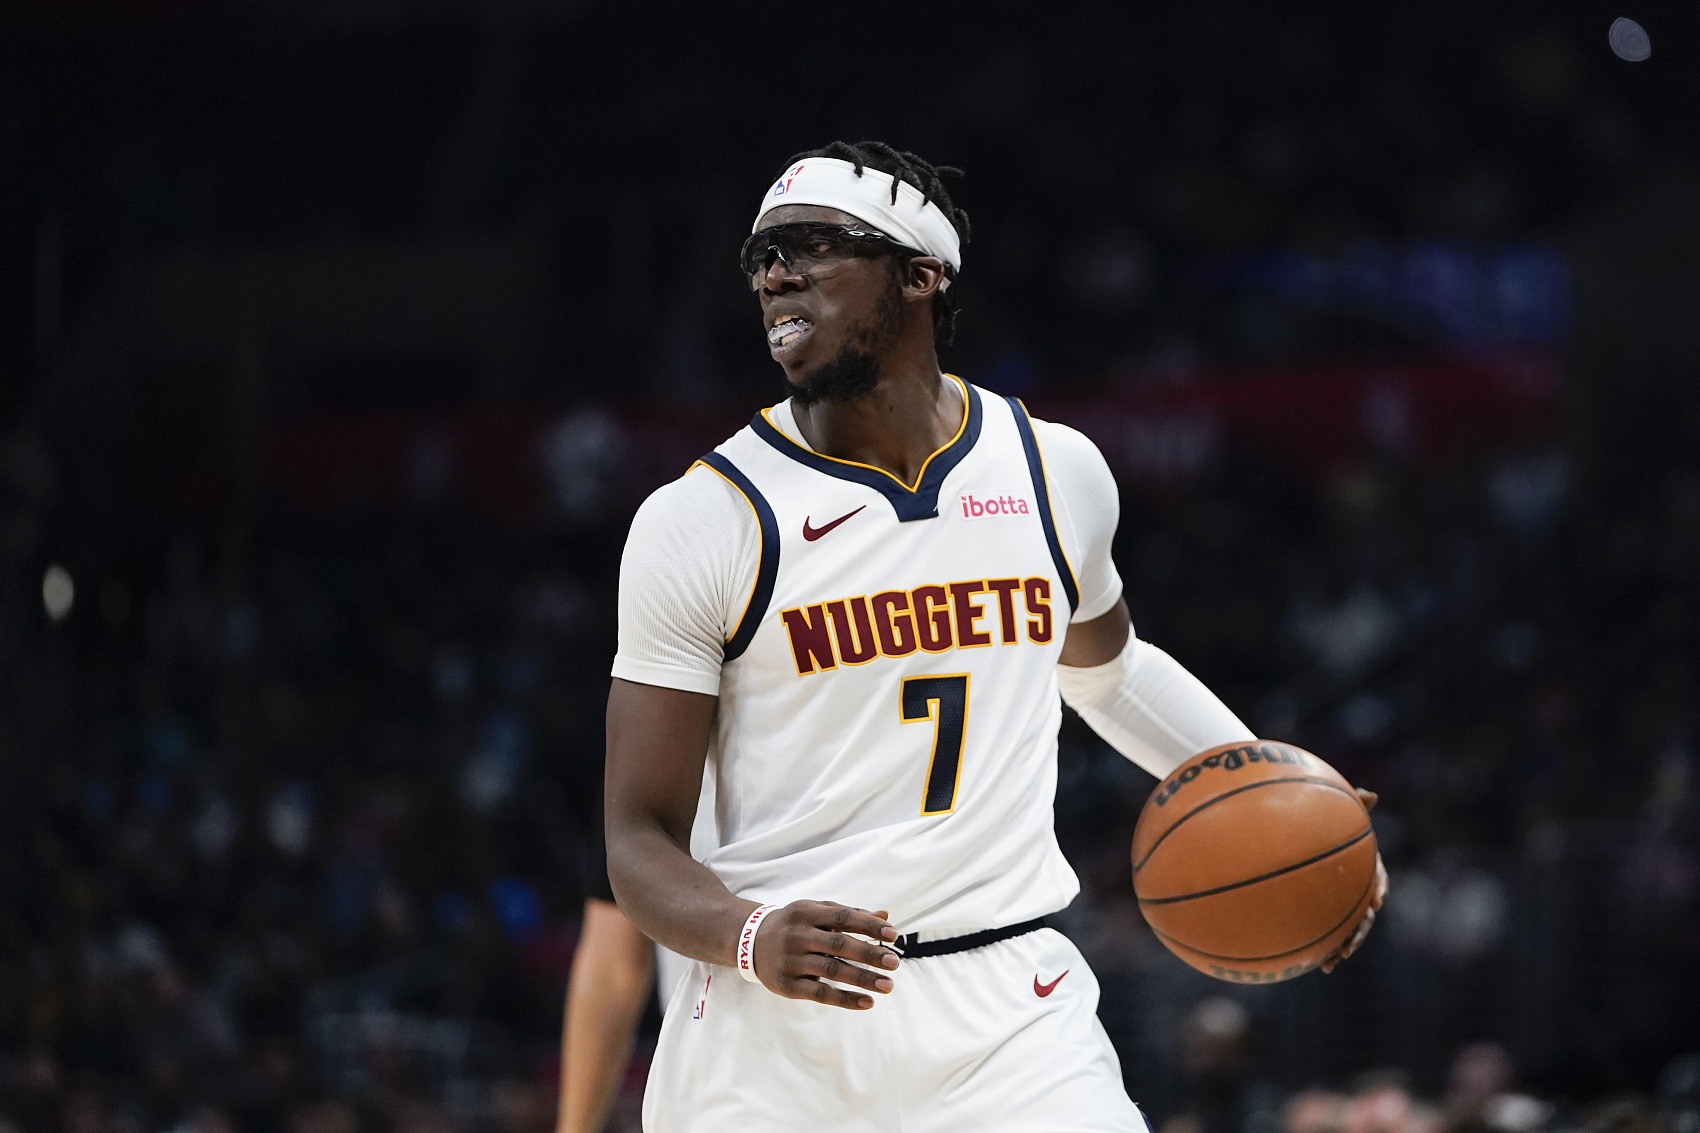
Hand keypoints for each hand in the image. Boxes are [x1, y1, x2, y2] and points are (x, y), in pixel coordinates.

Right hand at [750, 901, 900, 1009]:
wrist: (750, 942)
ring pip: (832, 971)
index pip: (843, 917)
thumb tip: (886, 916)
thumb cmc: (795, 925)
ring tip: (888, 985)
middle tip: (894, 963)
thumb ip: (850, 914)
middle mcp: (798, 935)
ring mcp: (791, 961)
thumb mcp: (817, 912)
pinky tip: (867, 1002)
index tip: (893, 935)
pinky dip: (845, 999)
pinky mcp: (788, 985)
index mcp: (807, 912)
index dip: (869, 925)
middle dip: (869, 954)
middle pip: (839, 944)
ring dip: (863, 979)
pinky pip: (820, 993)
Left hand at [1322, 788, 1386, 972]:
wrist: (1297, 834)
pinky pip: (1324, 931)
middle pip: (1363, 914)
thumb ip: (1352, 805)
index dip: (1380, 887)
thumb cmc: (1320, 817)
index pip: (1378, 877)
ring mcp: (1339, 901)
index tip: (1377, 899)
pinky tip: (1308, 962)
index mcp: (1364, 865)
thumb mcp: (1336, 810)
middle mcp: (1355, 887)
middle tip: (1349, 947)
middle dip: (1358, 932)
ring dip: (1339, 947)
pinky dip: (1319, 947)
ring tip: (1328, 964)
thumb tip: (1372, 794)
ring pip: (1345, 929)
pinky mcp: (1322, 911)